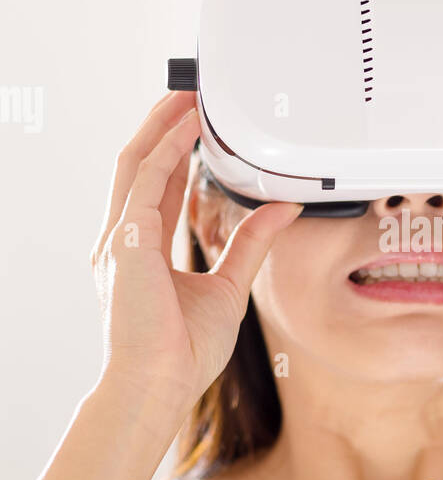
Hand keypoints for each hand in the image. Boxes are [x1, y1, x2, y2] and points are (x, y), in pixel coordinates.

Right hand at [90, 91, 300, 419]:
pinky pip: (145, 181)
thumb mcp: (229, 286)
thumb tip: (284, 209)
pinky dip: (167, 149)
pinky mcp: (126, 241)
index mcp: (142, 252)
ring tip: (188, 96)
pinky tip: (189, 128)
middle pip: (140, 166)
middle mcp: (125, 240)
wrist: (158, 384)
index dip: (175, 153)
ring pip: (137, 163)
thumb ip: (251, 243)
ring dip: (162, 126)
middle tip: (190, 95)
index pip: (158, 189)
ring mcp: (120, 238)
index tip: (196, 127)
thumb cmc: (182, 352)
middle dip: (162, 127)